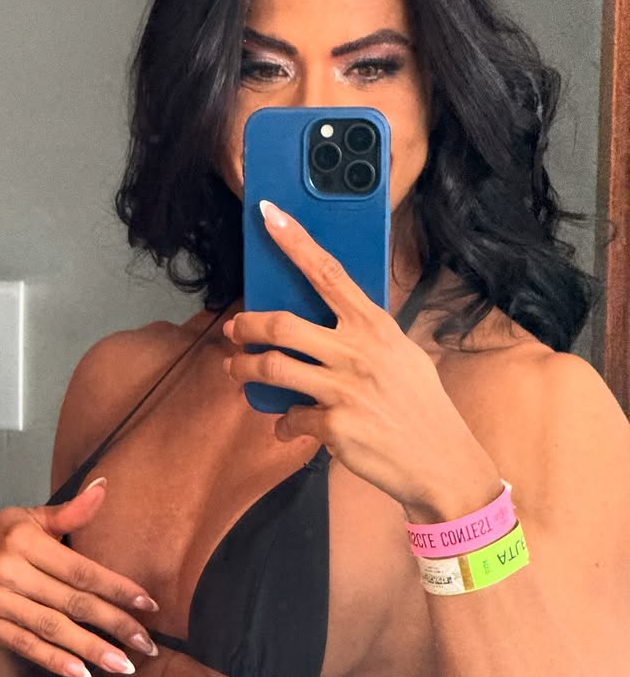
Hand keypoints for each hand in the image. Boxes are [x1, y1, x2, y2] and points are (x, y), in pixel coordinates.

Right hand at [0, 478, 158, 676]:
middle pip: (71, 602)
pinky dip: (55, 659)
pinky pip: (25, 645)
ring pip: (51, 628)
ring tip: (124, 665)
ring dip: (91, 649)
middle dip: (113, 624)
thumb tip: (103, 486)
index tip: (147, 605)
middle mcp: (7, 569)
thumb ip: (69, 513)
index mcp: (23, 539)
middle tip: (146, 644)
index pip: (79, 569)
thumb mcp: (28, 519)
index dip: (115, 587)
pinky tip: (83, 672)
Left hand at [221, 200, 499, 512]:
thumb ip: (364, 336)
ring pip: (274, 369)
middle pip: (283, 325)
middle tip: (235, 330)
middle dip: (248, 326)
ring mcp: (344, 388)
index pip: (328, 273)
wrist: (440, 461)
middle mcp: (358, 351)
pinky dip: (284, 425)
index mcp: (374, 326)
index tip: (267, 214)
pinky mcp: (334, 425)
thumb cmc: (420, 407)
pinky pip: (290, 418)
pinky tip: (289, 428)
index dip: (294, 242)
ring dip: (246, 370)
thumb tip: (327, 323)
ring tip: (237, 371)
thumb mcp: (401, 355)